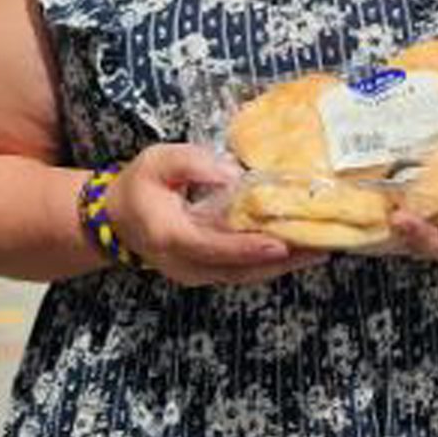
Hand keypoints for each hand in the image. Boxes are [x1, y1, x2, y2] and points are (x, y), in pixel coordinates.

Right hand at [105, 144, 328, 286]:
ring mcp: (196, 273)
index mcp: (170, 236)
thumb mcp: (158, 160)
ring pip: (244, 276)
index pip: (212, 247)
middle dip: (281, 261)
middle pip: (238, 270)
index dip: (247, 248)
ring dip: (283, 266)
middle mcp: (184, 264)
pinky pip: (242, 272)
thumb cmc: (140, 185)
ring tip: (319, 250)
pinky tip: (298, 252)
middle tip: (320, 248)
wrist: (117, 219)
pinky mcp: (207, 273)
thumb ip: (192, 163)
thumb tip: (232, 174)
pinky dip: (271, 264)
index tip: (280, 245)